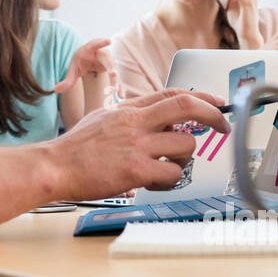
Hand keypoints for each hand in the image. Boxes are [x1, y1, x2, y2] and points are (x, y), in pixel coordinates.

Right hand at [50, 88, 228, 196]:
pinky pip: (172, 174)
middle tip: (223, 126)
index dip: (201, 96)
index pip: (172, 94)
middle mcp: (135, 122)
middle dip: (213, 115)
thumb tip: (154, 116)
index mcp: (129, 109)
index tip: (216, 103)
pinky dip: (169, 181)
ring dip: (184, 160)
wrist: (55, 166)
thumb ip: (130, 115)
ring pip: (185, 146)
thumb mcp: (103, 118)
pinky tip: (153, 182)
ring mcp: (137, 145)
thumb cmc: (76, 148)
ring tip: (166, 168)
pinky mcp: (135, 170)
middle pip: (186, 107)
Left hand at [52, 38, 116, 96]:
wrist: (90, 58)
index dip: (101, 42)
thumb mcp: (73, 69)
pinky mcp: (113, 70)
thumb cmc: (82, 60)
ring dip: (116, 82)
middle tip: (113, 74)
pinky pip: (116, 79)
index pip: (95, 44)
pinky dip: (118, 87)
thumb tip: (55, 90)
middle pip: (108, 61)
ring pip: (115, 72)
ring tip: (117, 93)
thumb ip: (67, 80)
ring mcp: (110, 62)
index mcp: (91, 49)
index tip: (108, 41)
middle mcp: (103, 54)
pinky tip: (121, 96)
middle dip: (111, 68)